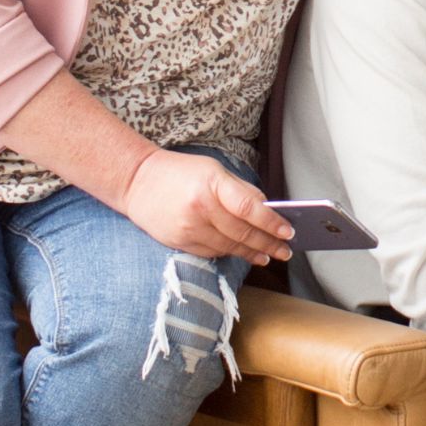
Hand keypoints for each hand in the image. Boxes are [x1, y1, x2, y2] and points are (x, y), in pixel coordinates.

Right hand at [119, 150, 294, 264]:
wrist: (136, 181)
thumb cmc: (180, 172)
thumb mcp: (214, 170)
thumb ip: (241, 190)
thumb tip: (267, 210)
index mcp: (211, 184)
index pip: (249, 208)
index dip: (271, 223)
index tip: (288, 232)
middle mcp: (200, 209)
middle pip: (242, 233)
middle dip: (268, 244)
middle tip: (286, 251)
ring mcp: (188, 229)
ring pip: (229, 247)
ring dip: (252, 253)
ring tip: (268, 255)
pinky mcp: (179, 243)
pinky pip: (212, 252)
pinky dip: (229, 253)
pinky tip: (242, 253)